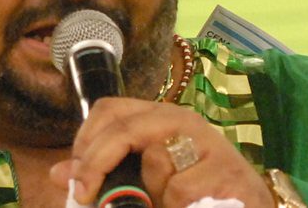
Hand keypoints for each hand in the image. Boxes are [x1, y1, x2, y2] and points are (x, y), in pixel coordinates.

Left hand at [50, 97, 274, 207]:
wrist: (250, 206)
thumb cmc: (192, 190)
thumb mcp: (144, 180)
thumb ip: (105, 173)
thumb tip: (58, 174)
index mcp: (159, 117)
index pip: (109, 109)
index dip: (84, 141)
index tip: (75, 177)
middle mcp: (182, 120)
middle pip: (124, 128)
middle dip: (97, 163)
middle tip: (84, 195)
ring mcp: (207, 142)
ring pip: (154, 162)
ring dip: (150, 192)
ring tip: (166, 201)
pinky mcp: (226, 169)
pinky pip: (180, 190)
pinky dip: (176, 204)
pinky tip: (192, 205)